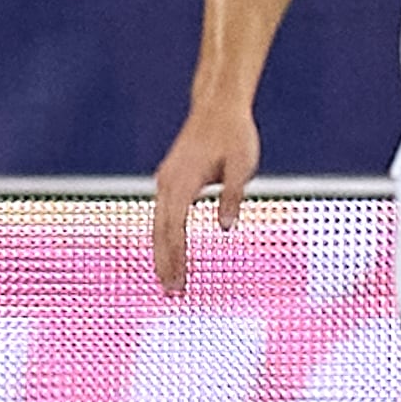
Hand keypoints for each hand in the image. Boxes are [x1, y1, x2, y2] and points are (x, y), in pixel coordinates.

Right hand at [151, 105, 257, 293]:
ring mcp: (165, 181)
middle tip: (173, 294)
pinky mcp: (170, 179)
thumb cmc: (234, 135)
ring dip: (163, 253)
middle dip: (165, 264)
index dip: (175, 259)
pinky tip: (171, 253)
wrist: (218, 107)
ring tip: (170, 282)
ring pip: (159, 225)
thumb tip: (226, 228)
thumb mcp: (242, 165)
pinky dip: (165, 237)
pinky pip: (163, 215)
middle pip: (160, 232)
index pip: (174, 229)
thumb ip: (232, 195)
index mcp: (182, 181)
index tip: (179, 283)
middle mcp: (167, 183)